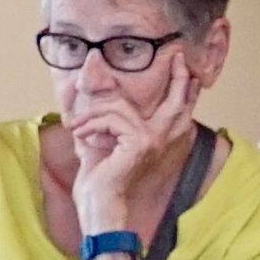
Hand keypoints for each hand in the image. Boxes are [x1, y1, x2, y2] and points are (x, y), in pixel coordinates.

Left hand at [63, 74, 206, 241]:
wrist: (97, 203)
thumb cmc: (97, 178)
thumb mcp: (98, 139)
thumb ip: (103, 117)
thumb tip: (95, 89)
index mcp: (153, 138)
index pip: (174, 109)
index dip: (182, 87)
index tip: (182, 63)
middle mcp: (159, 138)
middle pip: (176, 101)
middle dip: (179, 77)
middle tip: (178, 57)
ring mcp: (153, 140)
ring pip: (121, 107)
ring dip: (92, 114)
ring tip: (77, 126)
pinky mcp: (141, 142)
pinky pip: (112, 118)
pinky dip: (91, 124)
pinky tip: (80, 134)